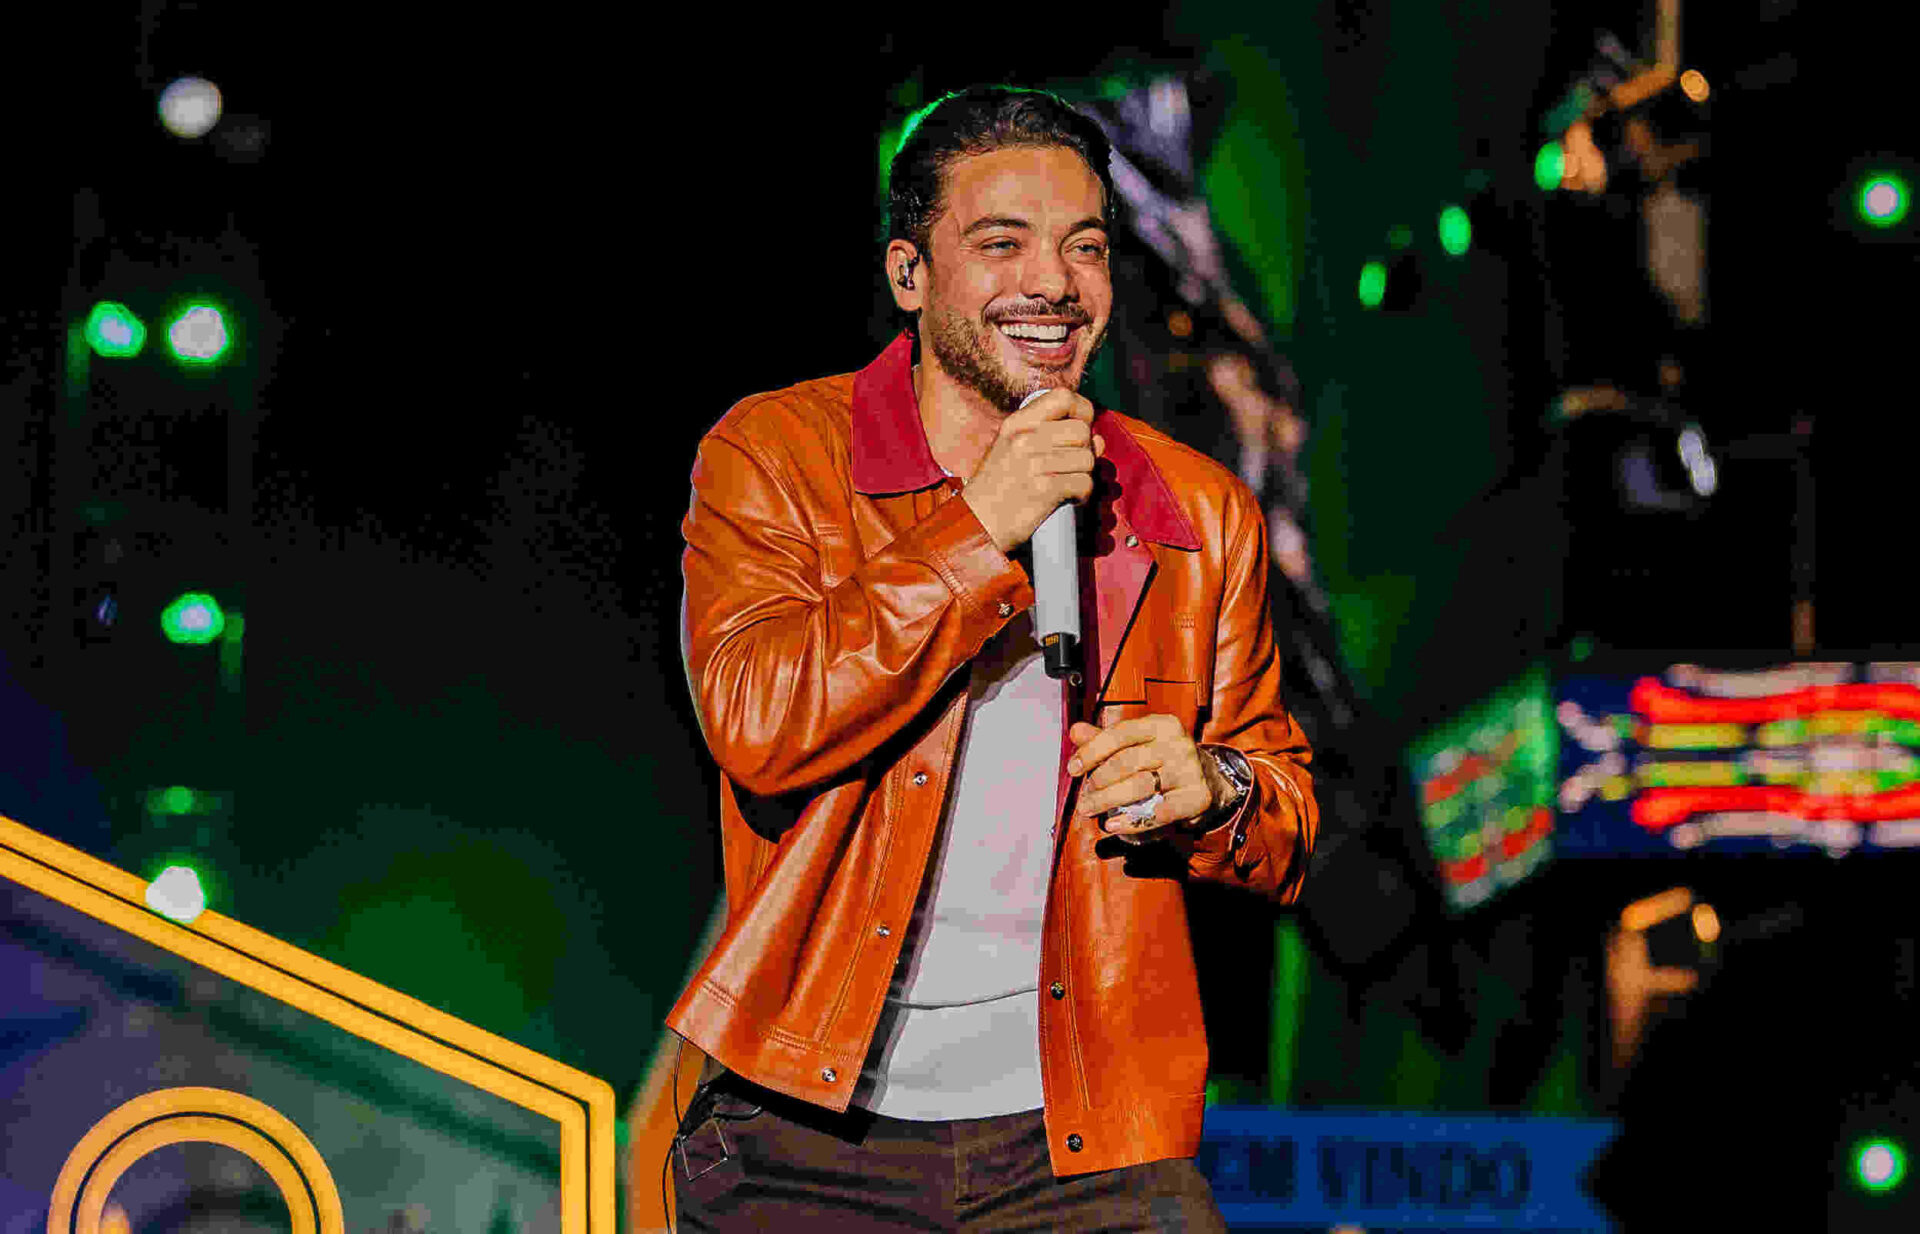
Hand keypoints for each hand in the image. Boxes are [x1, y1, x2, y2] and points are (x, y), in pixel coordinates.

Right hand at [961, 389, 1105, 553]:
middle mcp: (1024, 439)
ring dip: (1084, 475)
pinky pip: (1083, 483)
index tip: (1083, 427)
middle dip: (1085, 450)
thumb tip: (1098, 439)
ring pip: (1087, 459)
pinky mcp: (1044, 489)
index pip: (1063, 397)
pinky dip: (1083, 494)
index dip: (1083, 410)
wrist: (977, 524)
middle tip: (1073, 466)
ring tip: (1068, 484)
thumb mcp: (1013, 450)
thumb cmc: (998, 488)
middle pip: (1081, 431)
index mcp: (1016, 424)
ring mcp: (1033, 464)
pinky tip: (1070, 499)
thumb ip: (1052, 438)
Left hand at [1066, 716, 1225, 842]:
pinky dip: (1134, 821)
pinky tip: (1115, 825)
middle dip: (1099, 781)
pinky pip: (1161, 812)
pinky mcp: (1198, 796)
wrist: (1207, 779)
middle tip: (1084, 797)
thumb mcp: (1136, 744)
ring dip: (1109, 801)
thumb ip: (1105, 740)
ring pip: (1140, 787)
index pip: (1120, 733)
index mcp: (1161, 724)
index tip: (1072, 769)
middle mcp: (1178, 743)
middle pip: (1128, 762)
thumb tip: (1075, 731)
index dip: (1092, 751)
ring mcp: (1190, 769)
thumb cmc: (1162, 759)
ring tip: (1091, 811)